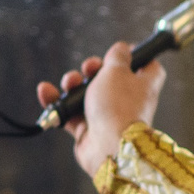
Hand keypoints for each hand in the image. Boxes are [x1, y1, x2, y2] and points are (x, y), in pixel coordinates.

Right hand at [36, 43, 164, 179]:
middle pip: (110, 78)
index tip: (125, 51)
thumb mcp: (118, 70)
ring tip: (69, 83)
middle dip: (93, 69)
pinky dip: (58, 102)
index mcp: (143, 85)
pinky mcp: (89, 130)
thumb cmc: (118, 105)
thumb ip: (118, 57)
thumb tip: (122, 48)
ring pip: (87, 94)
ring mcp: (108, 116)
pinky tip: (45, 92)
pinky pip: (71, 113)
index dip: (138, 56)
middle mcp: (128, 101)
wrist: (108, 145)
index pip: (148, 67)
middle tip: (88, 68)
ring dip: (73, 84)